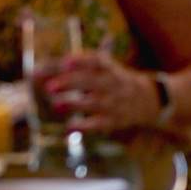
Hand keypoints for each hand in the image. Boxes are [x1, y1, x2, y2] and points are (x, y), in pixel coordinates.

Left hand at [43, 51, 157, 132]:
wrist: (148, 99)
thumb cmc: (114, 79)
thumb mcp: (103, 67)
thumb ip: (76, 67)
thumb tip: (42, 68)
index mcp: (109, 67)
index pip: (96, 61)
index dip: (82, 61)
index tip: (66, 62)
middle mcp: (112, 83)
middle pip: (90, 82)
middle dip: (70, 84)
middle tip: (49, 87)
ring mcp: (113, 103)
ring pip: (93, 103)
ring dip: (74, 105)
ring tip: (55, 105)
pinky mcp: (114, 121)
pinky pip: (98, 124)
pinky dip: (84, 127)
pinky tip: (69, 128)